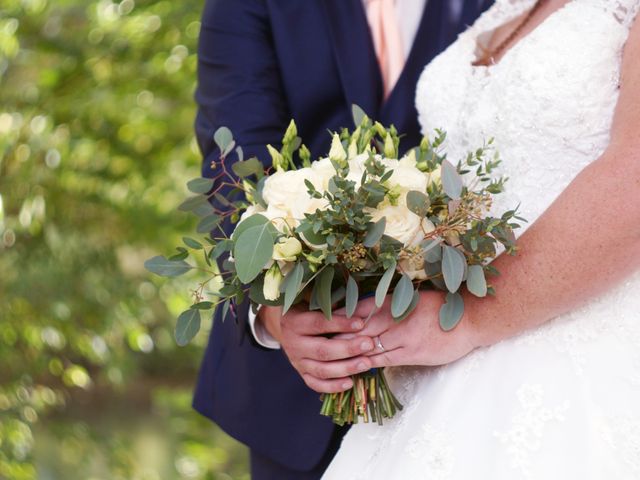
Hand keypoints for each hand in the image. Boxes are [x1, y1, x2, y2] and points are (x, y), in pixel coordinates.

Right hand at [257, 305, 375, 392]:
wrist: (286, 327)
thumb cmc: (307, 311)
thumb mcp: (313, 304)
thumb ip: (330, 307)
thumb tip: (356, 308)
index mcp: (295, 323)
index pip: (319, 324)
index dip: (340, 324)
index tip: (361, 323)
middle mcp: (294, 344)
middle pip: (322, 350)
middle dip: (347, 348)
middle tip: (369, 344)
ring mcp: (297, 362)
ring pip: (321, 370)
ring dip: (345, 368)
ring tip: (366, 364)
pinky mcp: (302, 374)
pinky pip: (316, 384)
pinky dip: (332, 386)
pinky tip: (350, 383)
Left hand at [337, 291, 477, 368]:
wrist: (471, 319)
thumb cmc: (444, 307)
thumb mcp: (414, 298)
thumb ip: (392, 303)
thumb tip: (369, 307)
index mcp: (395, 301)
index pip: (360, 308)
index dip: (342, 315)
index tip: (325, 319)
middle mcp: (395, 318)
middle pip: (359, 328)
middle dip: (339, 334)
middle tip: (318, 340)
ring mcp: (402, 337)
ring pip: (367, 345)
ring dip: (348, 352)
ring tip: (328, 356)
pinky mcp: (411, 354)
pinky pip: (383, 359)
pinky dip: (366, 363)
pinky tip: (353, 367)